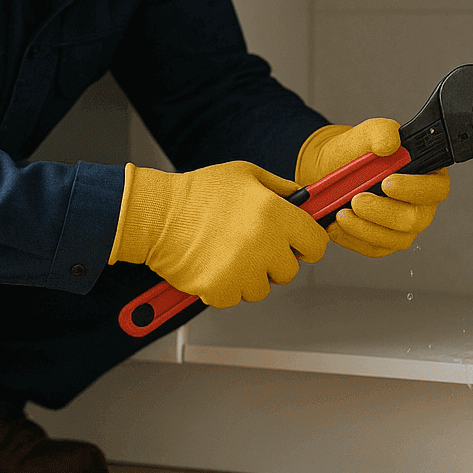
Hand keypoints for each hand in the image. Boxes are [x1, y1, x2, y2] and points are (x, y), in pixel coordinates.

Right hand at [108, 161, 326, 307]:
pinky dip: (224, 288)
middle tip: (251, 246)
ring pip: (262, 289)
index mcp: (276, 214)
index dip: (307, 245)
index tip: (297, 245)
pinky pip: (235, 298)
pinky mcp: (220, 289)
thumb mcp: (245, 174)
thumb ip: (280, 187)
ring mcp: (242, 269)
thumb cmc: (197, 193)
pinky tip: (213, 265)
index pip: (316, 245)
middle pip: (289, 271)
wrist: (156, 214)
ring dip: (249, 276)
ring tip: (228, 253)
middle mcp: (263, 243)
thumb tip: (303, 199)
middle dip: (274, 261)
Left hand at [295, 120, 451, 257]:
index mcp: (427, 174)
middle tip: (358, 199)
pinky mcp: (384, 242)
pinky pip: (374, 248)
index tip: (387, 182)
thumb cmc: (356, 152)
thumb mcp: (367, 132)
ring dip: (365, 227)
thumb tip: (390, 144)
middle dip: (384, 211)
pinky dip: (353, 238)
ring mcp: (403, 227)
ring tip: (342, 212)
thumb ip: (382, 131)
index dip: (415, 189)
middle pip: (416, 219)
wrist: (329, 169)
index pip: (436, 189)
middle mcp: (420, 204)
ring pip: (395, 238)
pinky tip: (337, 225)